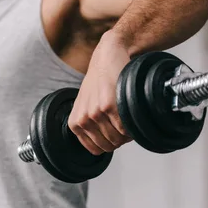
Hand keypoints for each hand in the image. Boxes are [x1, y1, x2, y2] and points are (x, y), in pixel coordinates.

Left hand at [68, 31, 132, 154]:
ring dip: (128, 132)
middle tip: (125, 122)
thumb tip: (105, 146)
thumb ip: (90, 127)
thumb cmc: (99, 83)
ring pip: (118, 139)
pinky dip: (132, 125)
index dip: (110, 143)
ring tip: (128, 116)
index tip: (116, 131)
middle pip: (110, 146)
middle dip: (121, 138)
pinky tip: (131, 112)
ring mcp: (94, 113)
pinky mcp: (107, 106)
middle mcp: (83, 120)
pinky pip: (125, 129)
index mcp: (75, 124)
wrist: (107, 57)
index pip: (97, 150)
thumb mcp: (86, 106)